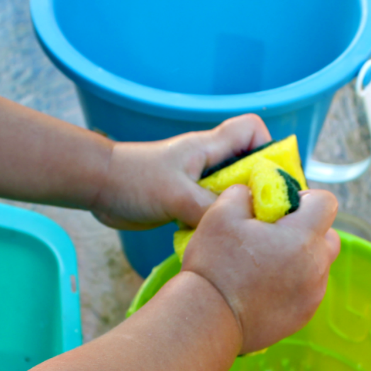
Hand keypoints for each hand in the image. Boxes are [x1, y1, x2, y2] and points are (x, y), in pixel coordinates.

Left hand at [91, 114, 271, 229]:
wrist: (99, 187)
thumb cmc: (135, 181)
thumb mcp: (177, 197)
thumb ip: (209, 209)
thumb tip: (242, 226)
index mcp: (210, 147)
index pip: (253, 131)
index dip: (269, 150)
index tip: (272, 181)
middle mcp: (209, 161)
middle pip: (251, 166)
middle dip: (260, 189)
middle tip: (264, 216)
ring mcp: (198, 181)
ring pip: (234, 191)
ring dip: (240, 210)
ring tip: (244, 231)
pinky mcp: (187, 200)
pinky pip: (215, 210)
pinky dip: (220, 223)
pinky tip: (217, 239)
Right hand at [181, 185, 340, 353]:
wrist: (209, 320)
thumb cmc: (215, 264)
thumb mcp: (220, 214)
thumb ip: (243, 194)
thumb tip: (252, 193)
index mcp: (303, 237)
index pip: (327, 203)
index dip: (306, 199)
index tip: (282, 209)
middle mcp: (316, 267)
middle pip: (329, 238)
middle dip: (309, 231)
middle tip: (275, 237)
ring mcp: (312, 295)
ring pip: (318, 267)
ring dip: (301, 260)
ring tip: (266, 265)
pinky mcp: (303, 317)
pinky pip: (307, 291)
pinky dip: (293, 285)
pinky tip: (264, 289)